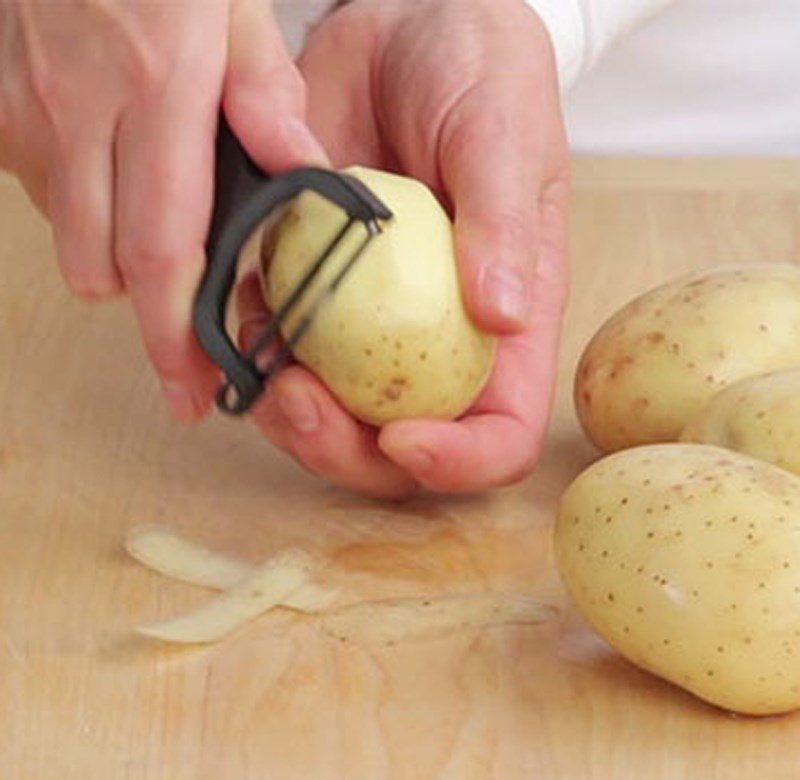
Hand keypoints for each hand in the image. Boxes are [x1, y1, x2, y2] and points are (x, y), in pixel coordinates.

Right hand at [0, 0, 325, 419]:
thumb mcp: (233, 0)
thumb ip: (266, 89)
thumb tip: (301, 163)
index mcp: (158, 92)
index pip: (163, 251)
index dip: (174, 337)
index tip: (189, 389)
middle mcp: (81, 111)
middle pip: (101, 269)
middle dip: (145, 310)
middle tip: (185, 319)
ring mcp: (29, 108)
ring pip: (67, 238)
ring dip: (112, 253)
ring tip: (155, 223)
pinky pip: (35, 188)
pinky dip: (77, 202)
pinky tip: (109, 169)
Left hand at [241, 0, 569, 497]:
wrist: (407, 23)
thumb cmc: (479, 72)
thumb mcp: (504, 134)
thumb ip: (504, 225)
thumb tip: (502, 317)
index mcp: (504, 326)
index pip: (500, 433)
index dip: (458, 462)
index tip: (402, 435)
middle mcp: (436, 340)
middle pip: (399, 449)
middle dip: (345, 452)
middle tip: (299, 401)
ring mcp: (372, 325)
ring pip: (331, 418)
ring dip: (287, 417)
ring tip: (262, 366)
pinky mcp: (317, 291)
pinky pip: (281, 354)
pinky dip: (253, 355)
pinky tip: (239, 312)